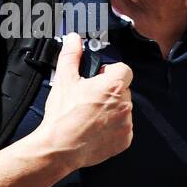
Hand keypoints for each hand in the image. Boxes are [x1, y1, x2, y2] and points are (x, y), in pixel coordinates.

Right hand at [34, 32, 132, 171]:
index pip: (124, 69)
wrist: (60, 147)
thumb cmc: (62, 115)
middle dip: (110, 92)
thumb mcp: (64, 80)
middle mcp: (124, 104)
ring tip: (90, 115)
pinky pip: (123, 129)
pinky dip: (113, 128)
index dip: (111, 72)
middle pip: (123, 90)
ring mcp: (126, 124)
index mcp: (113, 86)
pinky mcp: (124, 140)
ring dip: (112, 110)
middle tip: (90, 98)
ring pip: (124, 110)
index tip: (99, 78)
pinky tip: (95, 129)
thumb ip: (71, 56)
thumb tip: (73, 40)